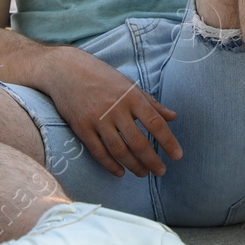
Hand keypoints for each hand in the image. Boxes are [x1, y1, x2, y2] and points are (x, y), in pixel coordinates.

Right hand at [41, 46, 181, 177]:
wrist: (66, 71)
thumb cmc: (102, 76)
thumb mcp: (130, 85)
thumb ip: (152, 103)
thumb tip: (174, 116)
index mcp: (132, 97)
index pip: (155, 123)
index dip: (168, 141)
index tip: (178, 155)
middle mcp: (116, 109)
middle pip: (138, 142)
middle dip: (152, 160)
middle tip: (161, 171)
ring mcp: (97, 119)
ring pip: (119, 150)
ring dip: (134, 165)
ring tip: (144, 173)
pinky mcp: (82, 128)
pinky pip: (98, 152)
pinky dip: (110, 165)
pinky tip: (120, 172)